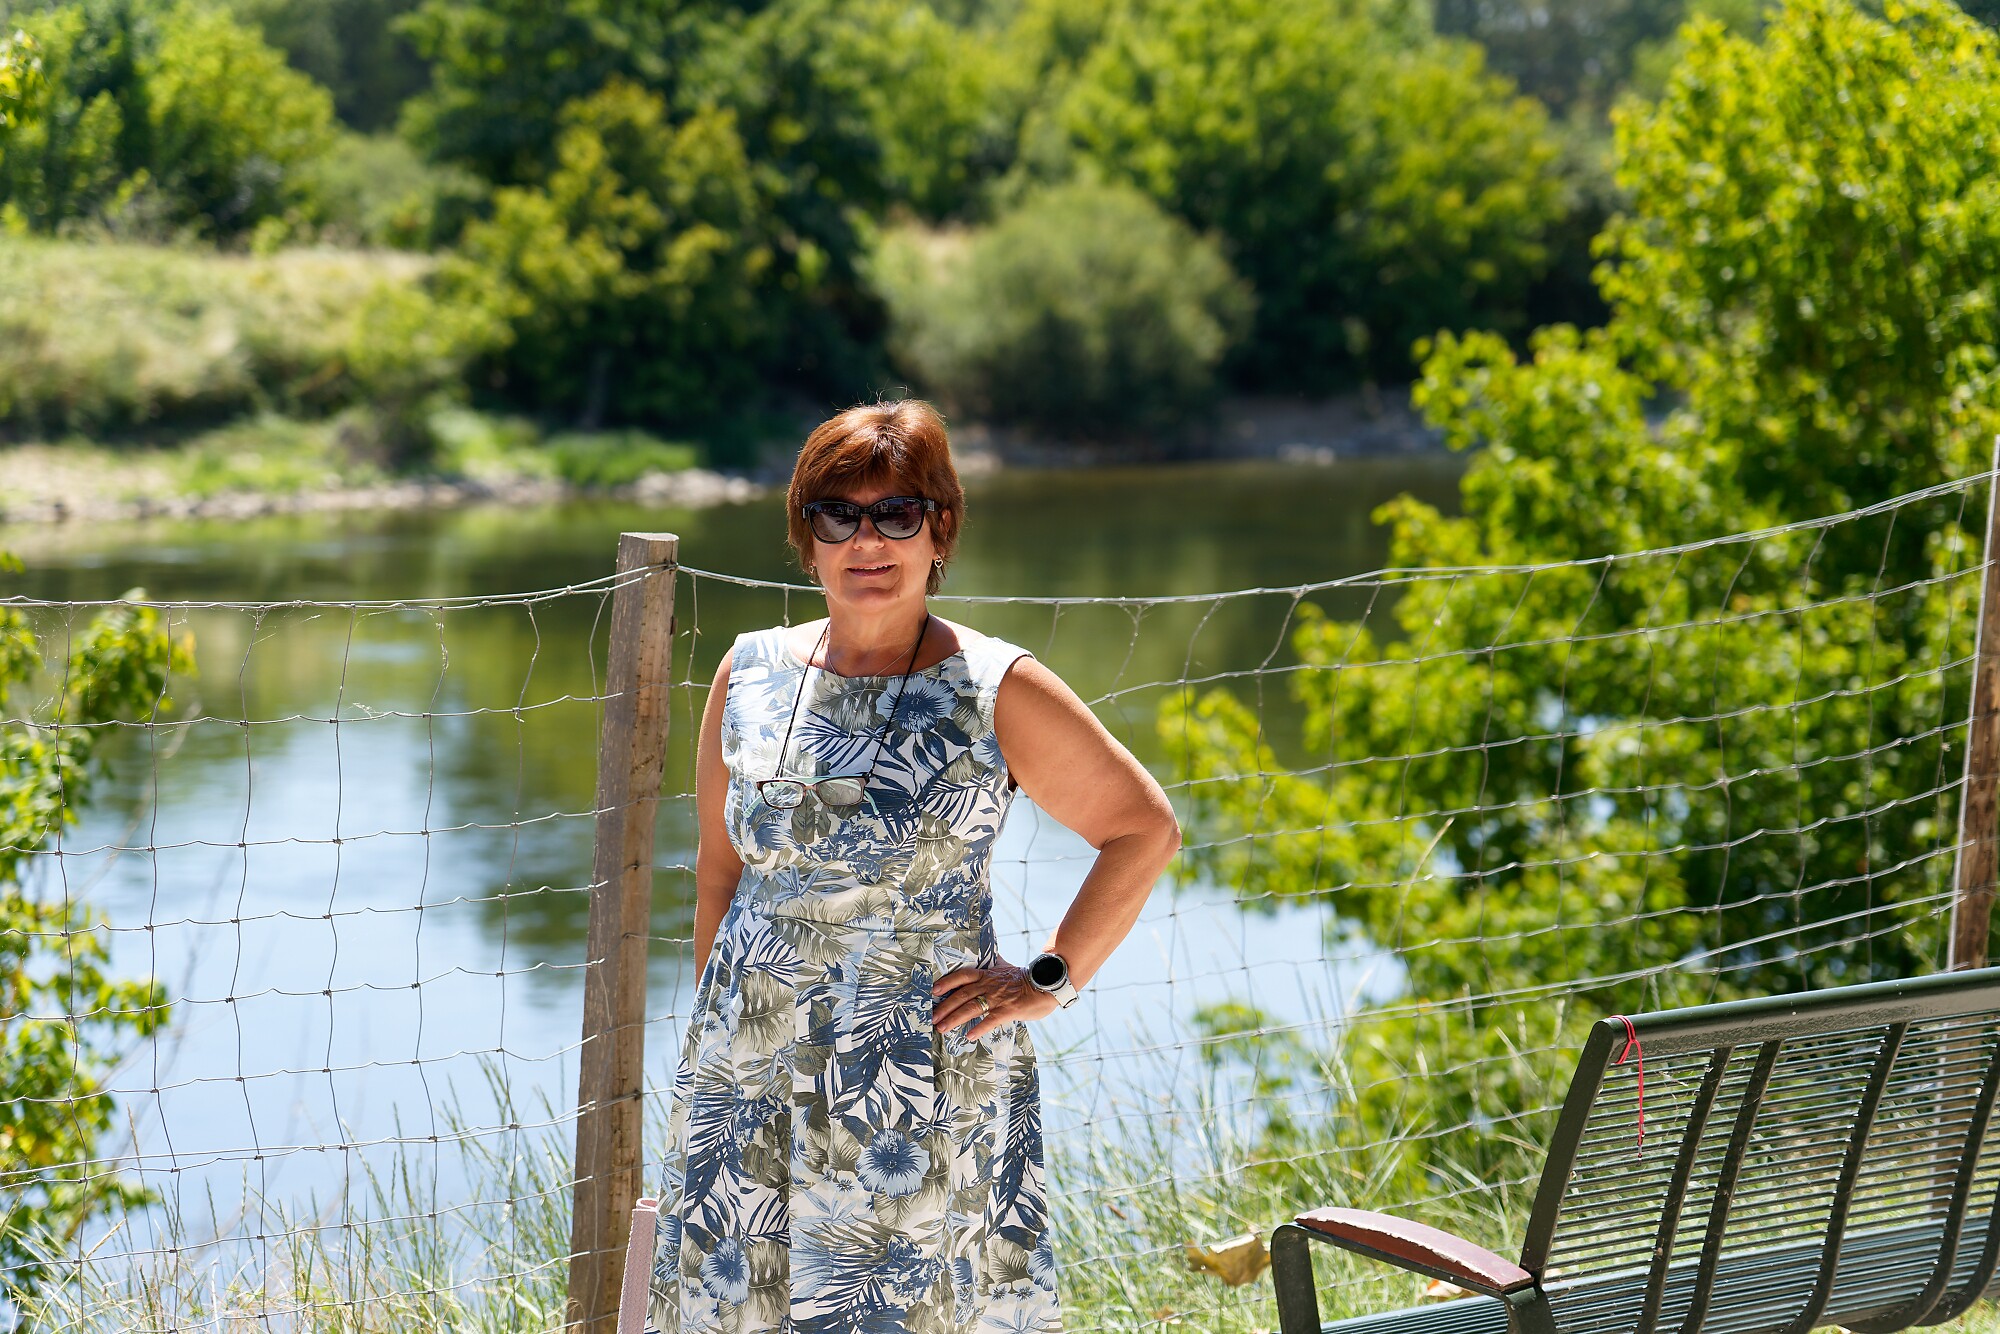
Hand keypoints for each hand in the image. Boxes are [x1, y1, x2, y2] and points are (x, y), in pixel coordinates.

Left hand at [931, 960, 1056, 1039]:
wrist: (1047, 984)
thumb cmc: (1026, 978)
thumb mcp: (1006, 967)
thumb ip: (994, 964)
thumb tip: (990, 955)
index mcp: (987, 975)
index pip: (963, 976)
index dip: (947, 982)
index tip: (933, 989)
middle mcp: (989, 985)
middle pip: (962, 994)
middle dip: (945, 1006)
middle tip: (931, 1017)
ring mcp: (998, 997)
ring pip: (972, 1007)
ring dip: (955, 1018)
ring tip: (942, 1028)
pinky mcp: (1008, 1010)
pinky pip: (991, 1020)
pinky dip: (979, 1028)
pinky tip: (969, 1036)